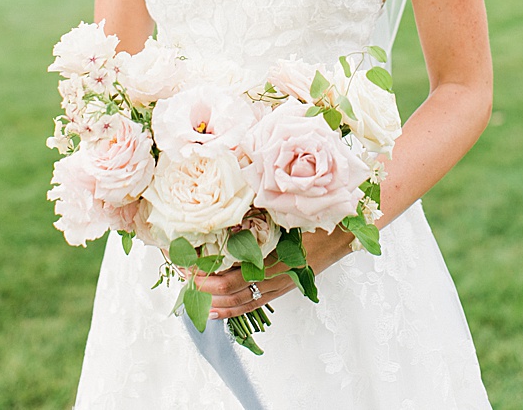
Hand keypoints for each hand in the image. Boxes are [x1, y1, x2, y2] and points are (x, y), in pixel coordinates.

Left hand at [196, 227, 355, 320]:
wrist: (340, 233)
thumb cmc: (311, 219)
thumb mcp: (280, 214)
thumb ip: (254, 218)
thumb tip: (222, 216)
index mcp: (269, 259)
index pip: (229, 277)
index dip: (204, 274)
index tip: (184, 263)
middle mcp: (272, 277)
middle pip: (230, 291)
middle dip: (202, 287)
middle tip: (182, 277)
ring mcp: (278, 285)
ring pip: (240, 301)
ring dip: (214, 300)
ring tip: (192, 296)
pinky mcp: (282, 289)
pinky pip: (254, 304)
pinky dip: (232, 309)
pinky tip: (215, 310)